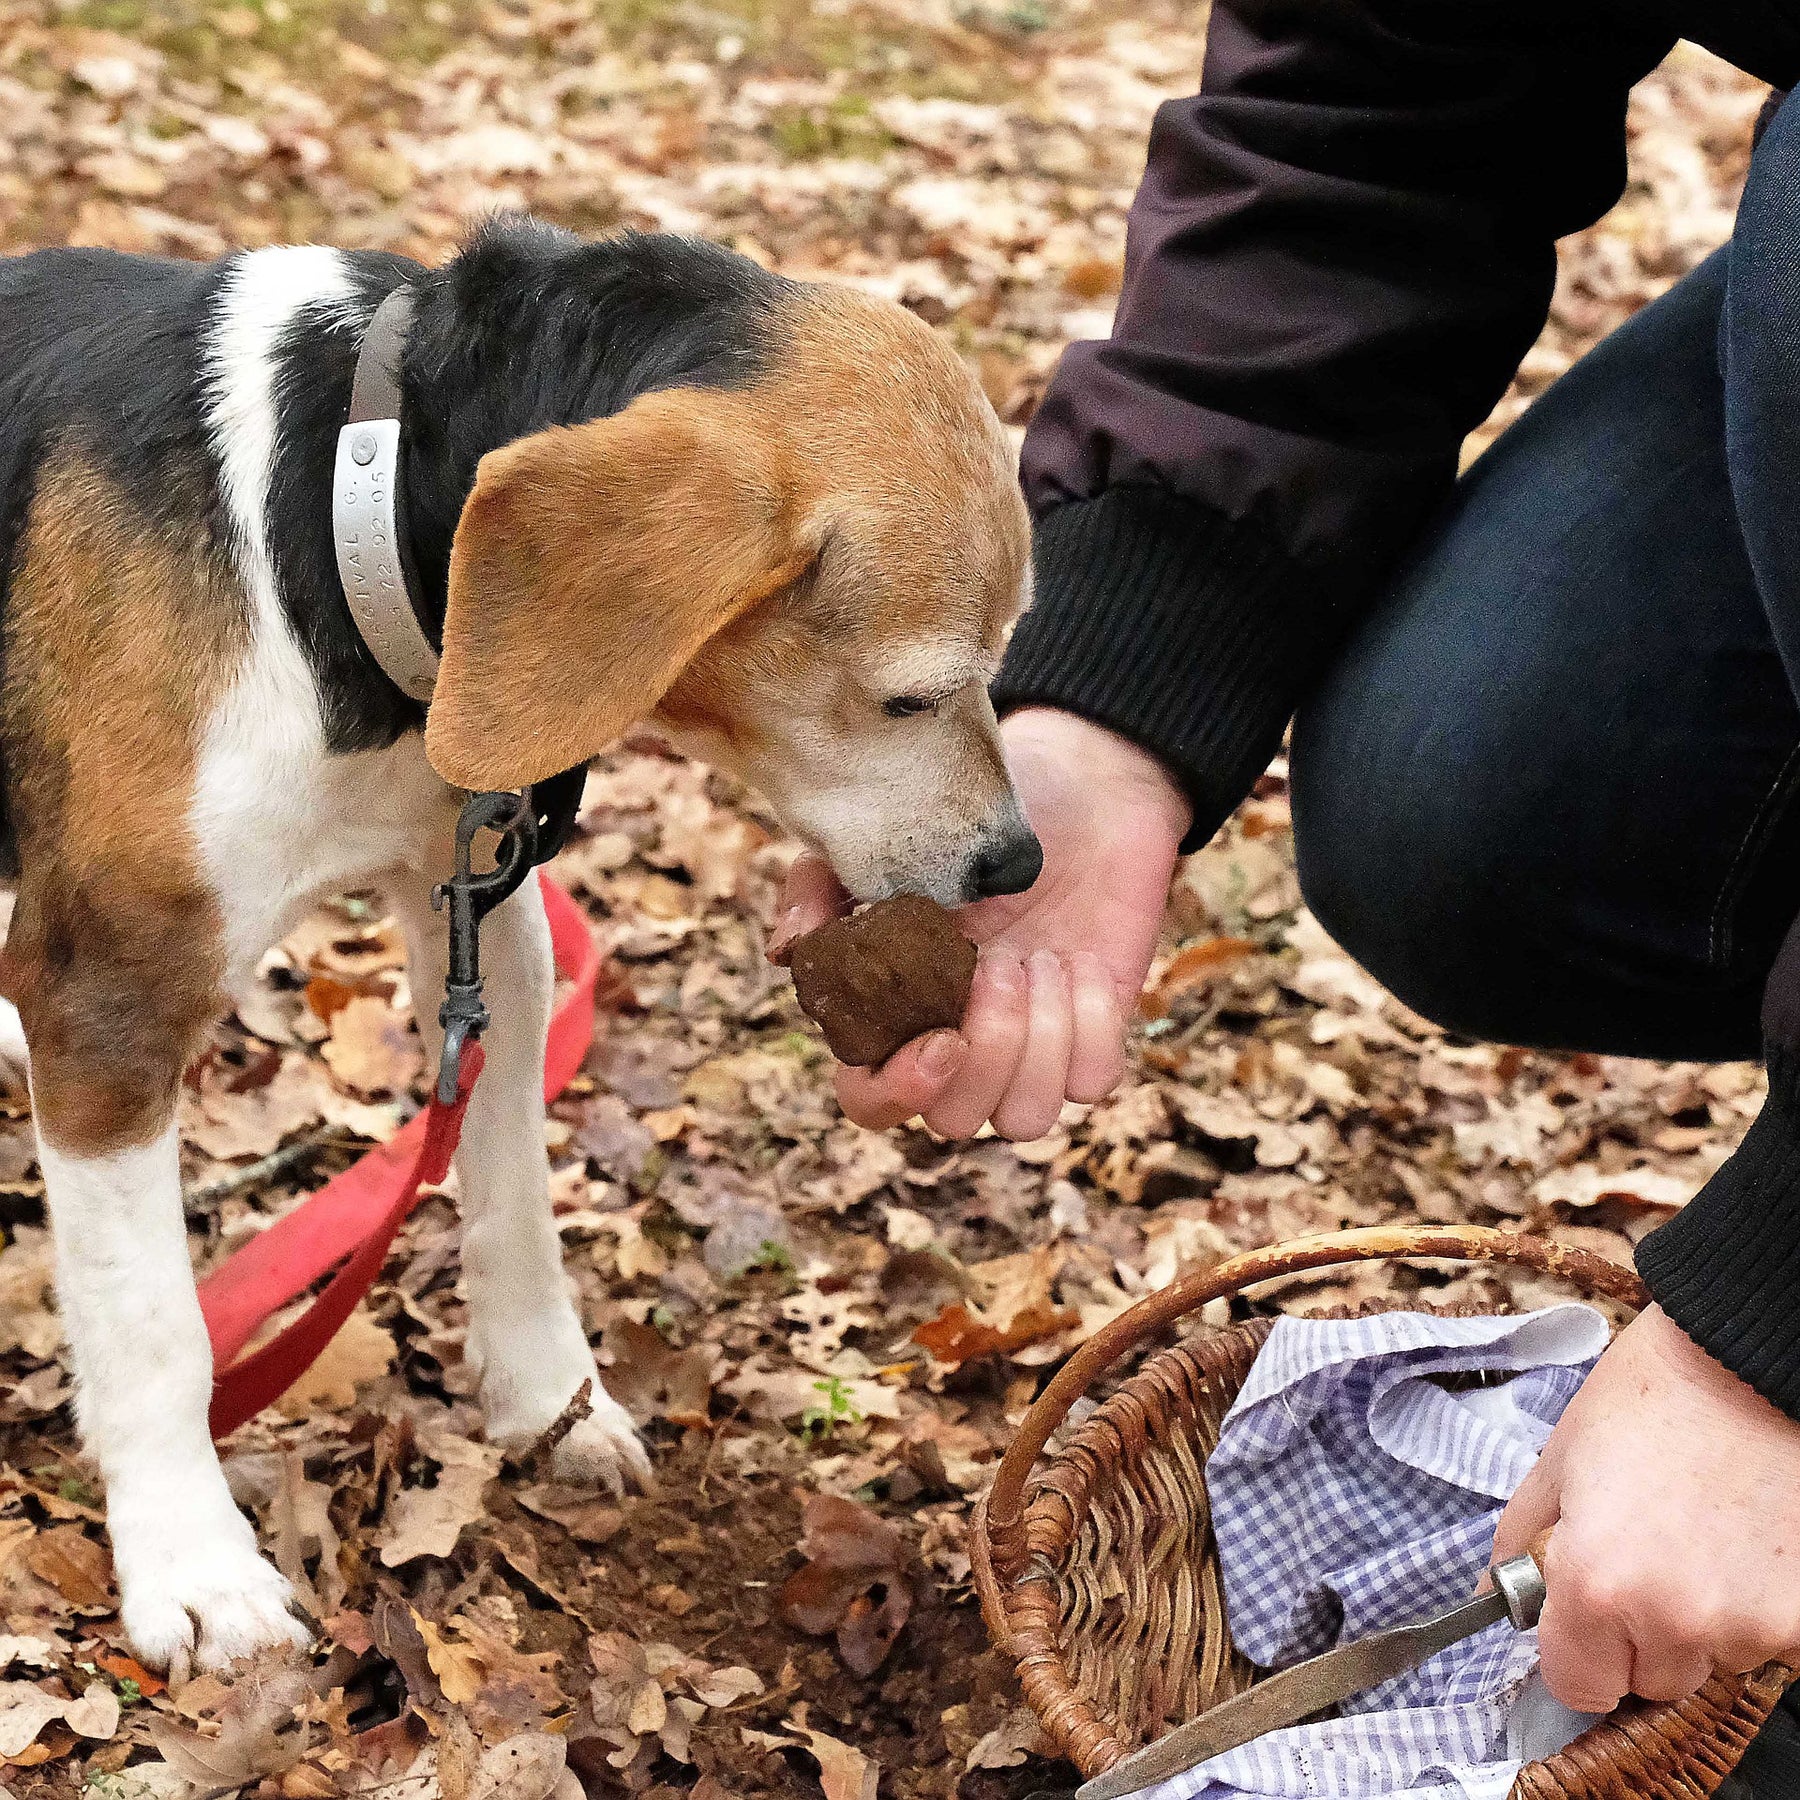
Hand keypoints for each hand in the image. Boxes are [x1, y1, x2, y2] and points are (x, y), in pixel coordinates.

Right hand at [770, 707, 1190, 1139]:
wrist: (1078, 785)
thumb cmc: (969, 815)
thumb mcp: (883, 836)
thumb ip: (821, 886)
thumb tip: (788, 950)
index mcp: (898, 1012)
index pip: (870, 1101)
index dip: (896, 1092)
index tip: (942, 1038)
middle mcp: (961, 1043)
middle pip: (953, 1120)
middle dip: (984, 1049)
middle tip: (998, 958)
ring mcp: (1031, 1046)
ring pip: (1025, 1118)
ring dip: (1036, 1041)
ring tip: (1040, 956)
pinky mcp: (1095, 1031)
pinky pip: (1092, 1080)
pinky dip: (1091, 1024)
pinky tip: (1079, 962)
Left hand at [1492, 1303, 1799, 1710]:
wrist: (1747, 1362)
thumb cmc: (1651, 1399)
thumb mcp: (1560, 1460)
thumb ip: (1520, 1540)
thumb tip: (1493, 1593)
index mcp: (1597, 1586)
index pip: (1576, 1684)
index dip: (1573, 1648)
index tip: (1581, 1614)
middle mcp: (1677, 1622)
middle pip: (1648, 1678)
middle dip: (1639, 1632)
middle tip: (1648, 1553)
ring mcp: (1751, 1626)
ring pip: (1711, 1658)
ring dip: (1701, 1618)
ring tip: (1701, 1534)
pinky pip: (1765, 1639)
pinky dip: (1753, 1604)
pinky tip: (1744, 1540)